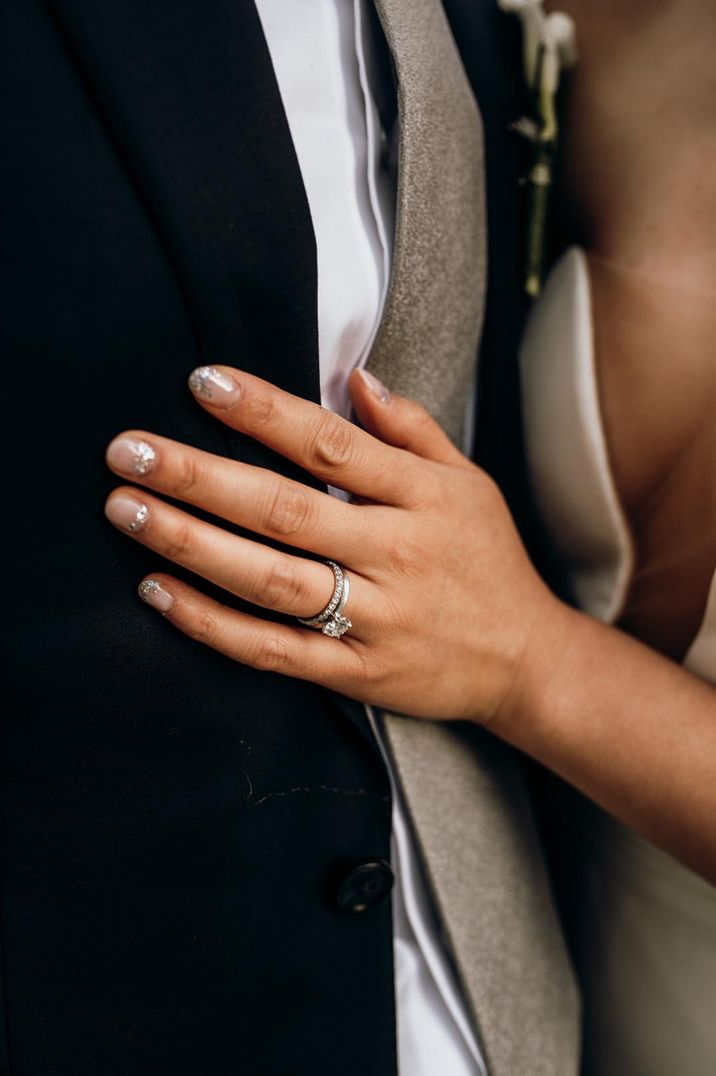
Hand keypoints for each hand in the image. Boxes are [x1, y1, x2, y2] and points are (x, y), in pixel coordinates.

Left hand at [105, 365, 560, 722]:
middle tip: (129, 450)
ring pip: (270, 579)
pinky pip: (273, 650)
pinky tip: (158, 591)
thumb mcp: (468, 482)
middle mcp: (395, 553)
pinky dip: (212, 623)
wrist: (525, 660)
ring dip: (191, 544)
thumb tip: (356, 374)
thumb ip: (412, 428)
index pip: (332, 445)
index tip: (205, 381)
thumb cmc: (488, 561)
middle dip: (200, 476)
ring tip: (126, 510)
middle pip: (285, 509)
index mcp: (423, 497)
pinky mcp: (355, 672)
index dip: (266, 411)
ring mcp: (374, 618)